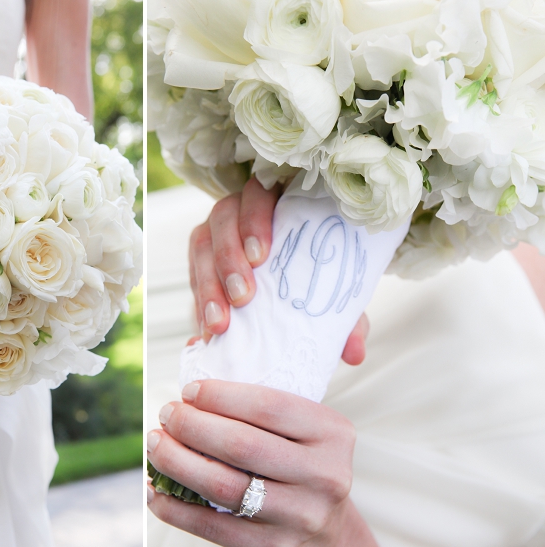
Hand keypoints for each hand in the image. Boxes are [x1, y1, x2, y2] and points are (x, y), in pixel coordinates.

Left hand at [147, 380, 400, 546]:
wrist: (329, 542)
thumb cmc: (302, 472)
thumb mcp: (304, 435)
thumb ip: (263, 410)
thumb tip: (193, 377)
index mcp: (332, 433)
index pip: (268, 405)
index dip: (220, 396)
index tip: (188, 391)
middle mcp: (324, 474)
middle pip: (240, 444)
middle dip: (191, 425)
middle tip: (167, 415)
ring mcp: (302, 515)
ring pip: (222, 484)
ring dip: (176, 462)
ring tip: (155, 446)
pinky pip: (213, 527)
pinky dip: (176, 508)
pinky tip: (155, 493)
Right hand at [189, 177, 369, 364]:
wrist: (290, 287)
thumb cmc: (314, 276)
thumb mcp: (331, 293)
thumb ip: (346, 317)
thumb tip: (354, 353)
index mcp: (276, 200)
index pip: (258, 193)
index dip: (254, 219)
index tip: (260, 257)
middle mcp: (239, 208)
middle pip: (223, 218)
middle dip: (229, 257)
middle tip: (243, 296)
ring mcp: (215, 229)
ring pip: (201, 245)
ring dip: (209, 284)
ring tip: (221, 322)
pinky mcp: (201, 257)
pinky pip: (192, 273)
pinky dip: (199, 302)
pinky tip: (208, 327)